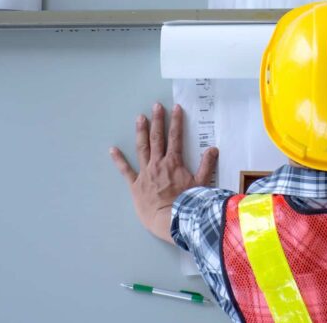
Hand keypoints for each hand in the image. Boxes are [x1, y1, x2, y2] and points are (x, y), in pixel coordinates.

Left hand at [109, 102, 218, 242]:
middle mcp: (158, 164)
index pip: (176, 137)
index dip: (176, 121)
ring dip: (141, 132)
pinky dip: (119, 160)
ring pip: (142, 148)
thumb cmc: (187, 203)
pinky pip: (125, 170)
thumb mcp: (201, 184)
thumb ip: (207, 165)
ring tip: (140, 118)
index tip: (176, 108)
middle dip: (157, 121)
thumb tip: (213, 149)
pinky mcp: (135, 185)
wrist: (169, 219)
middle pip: (157, 138)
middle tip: (156, 106)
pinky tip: (113, 150)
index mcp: (173, 162)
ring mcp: (145, 173)